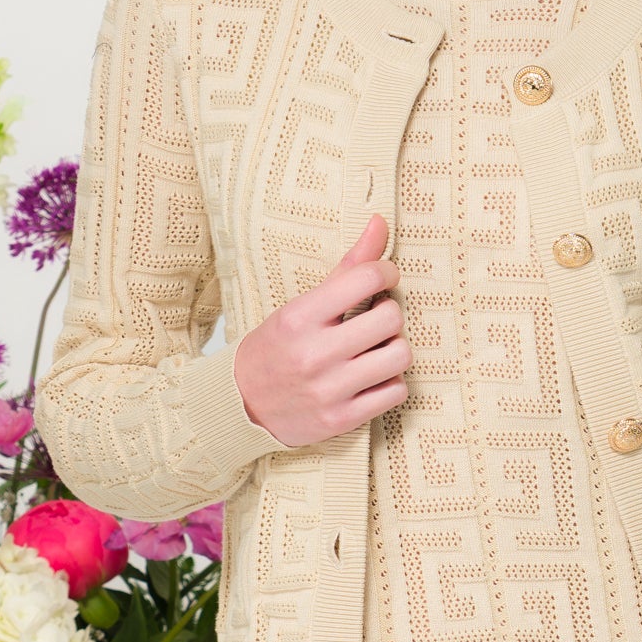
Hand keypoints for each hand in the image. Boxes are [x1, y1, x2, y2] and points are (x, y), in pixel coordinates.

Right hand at [230, 213, 406, 446]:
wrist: (242, 406)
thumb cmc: (278, 348)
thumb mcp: (302, 305)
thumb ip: (347, 267)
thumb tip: (380, 222)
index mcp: (300, 317)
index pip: (366, 279)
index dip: (387, 274)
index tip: (384, 280)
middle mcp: (314, 354)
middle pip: (391, 319)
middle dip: (389, 315)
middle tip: (375, 321)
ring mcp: (328, 390)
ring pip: (399, 356)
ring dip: (394, 350)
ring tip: (376, 351)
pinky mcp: (340, 419)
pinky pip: (395, 392)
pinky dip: (391, 383)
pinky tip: (373, 379)